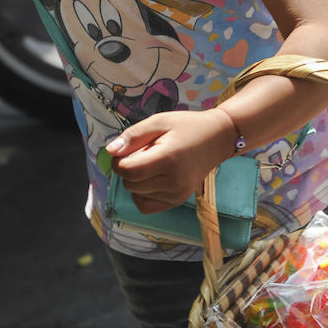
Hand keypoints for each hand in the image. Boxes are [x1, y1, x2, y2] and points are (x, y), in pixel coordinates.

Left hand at [105, 109, 234, 213]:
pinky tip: (151, 179)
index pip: (127, 171)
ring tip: (154, 163)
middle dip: (130, 168)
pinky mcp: (178, 200)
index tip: (128, 148)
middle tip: (147, 152)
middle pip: (130, 183)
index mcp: (168, 159)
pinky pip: (146, 206)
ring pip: (136, 194)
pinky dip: (142, 194)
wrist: (217, 138)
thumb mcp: (160, 121)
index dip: (120, 160)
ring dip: (137, 179)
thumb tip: (110, 151)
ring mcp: (177, 194)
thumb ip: (134, 136)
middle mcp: (173, 182)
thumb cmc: (187, 126)